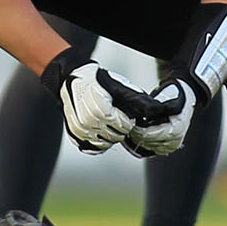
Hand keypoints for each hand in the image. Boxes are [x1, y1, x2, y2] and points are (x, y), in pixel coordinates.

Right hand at [45, 50, 191, 154]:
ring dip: (109, 135)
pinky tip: (98, 129)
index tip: (124, 112)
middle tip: (115, 116)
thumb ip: (136, 100)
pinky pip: (91, 146)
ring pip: (104, 143)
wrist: (70, 79)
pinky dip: (97, 140)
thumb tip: (157, 110)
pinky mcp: (74, 135)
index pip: (125, 126)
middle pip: (116, 136)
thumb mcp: (118, 86)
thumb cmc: (97, 81)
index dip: (128, 120)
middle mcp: (89, 122)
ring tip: (107, 121)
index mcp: (102, 109)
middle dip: (120, 128)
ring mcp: (80, 130)